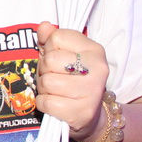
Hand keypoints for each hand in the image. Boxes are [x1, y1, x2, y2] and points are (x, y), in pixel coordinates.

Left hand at [35, 21, 107, 141]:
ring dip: (44, 88)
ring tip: (56, 91)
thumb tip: (44, 26)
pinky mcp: (82, 112)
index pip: (57, 37)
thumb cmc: (71, 79)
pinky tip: (55, 104)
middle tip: (55, 77)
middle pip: (50, 60)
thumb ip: (50, 39)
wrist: (89, 115)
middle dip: (44, 70)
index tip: (58, 59)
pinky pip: (46, 102)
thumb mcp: (62, 54)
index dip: (49, 48)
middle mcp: (98, 68)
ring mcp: (92, 92)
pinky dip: (43, 103)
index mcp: (94, 49)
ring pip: (47, 82)